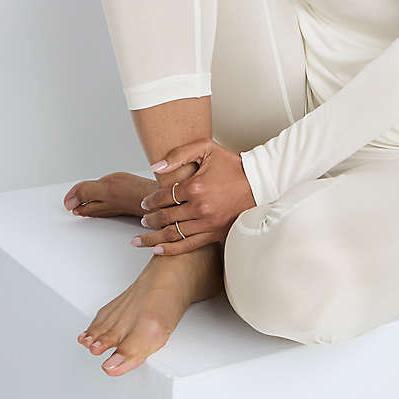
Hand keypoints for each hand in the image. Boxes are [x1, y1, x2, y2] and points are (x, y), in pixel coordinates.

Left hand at [133, 138, 256, 254]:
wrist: (258, 182)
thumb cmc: (232, 165)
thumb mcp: (206, 148)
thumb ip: (179, 154)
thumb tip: (155, 167)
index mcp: (196, 186)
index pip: (164, 197)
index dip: (150, 202)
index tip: (145, 204)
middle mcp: (200, 207)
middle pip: (165, 217)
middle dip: (149, 220)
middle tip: (142, 220)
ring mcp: (208, 222)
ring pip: (173, 234)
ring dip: (153, 237)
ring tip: (139, 240)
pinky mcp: (215, 233)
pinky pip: (188, 245)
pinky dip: (170, 250)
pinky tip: (157, 250)